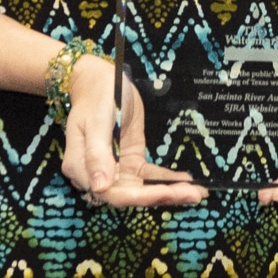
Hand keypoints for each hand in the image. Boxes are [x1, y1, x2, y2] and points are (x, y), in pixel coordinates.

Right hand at [55, 55, 207, 211]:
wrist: (99, 80)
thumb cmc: (94, 96)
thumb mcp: (95, 121)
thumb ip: (96, 154)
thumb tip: (100, 187)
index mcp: (81, 167)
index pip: (112, 193)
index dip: (140, 197)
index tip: (166, 193)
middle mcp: (97, 174)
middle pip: (130, 194)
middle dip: (162, 195)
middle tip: (193, 194)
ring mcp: (115, 168)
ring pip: (142, 187)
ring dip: (169, 191)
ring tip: (197, 192)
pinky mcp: (130, 161)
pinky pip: (149, 175)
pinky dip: (167, 179)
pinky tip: (186, 180)